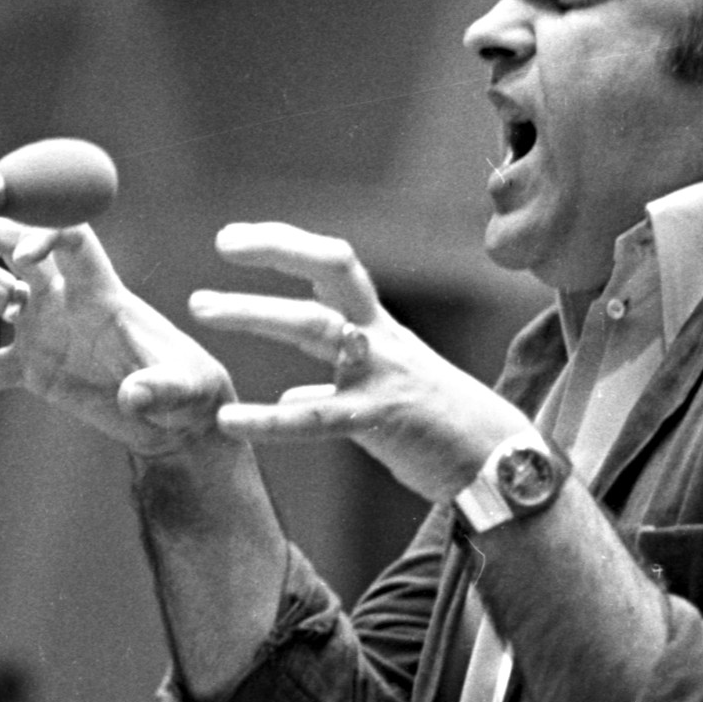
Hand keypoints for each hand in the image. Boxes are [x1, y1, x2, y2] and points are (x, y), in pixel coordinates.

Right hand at [0, 221, 236, 460]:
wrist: (177, 423)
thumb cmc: (192, 392)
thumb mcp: (187, 390)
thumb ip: (161, 388)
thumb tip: (135, 396)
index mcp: (104, 294)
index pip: (71, 239)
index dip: (46, 234)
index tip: (21, 257)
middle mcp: (67, 302)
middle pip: (17, 256)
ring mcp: (46, 332)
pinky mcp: (34, 368)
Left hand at [189, 223, 530, 502]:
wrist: (500, 463)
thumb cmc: (443, 429)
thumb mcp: (388, 393)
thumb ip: (335, 387)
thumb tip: (292, 395)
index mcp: (380, 331)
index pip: (333, 268)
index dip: (286, 247)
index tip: (236, 239)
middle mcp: (381, 339)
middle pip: (333, 268)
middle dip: (279, 249)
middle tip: (224, 242)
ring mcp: (382, 373)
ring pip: (314, 326)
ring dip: (255, 312)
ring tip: (202, 306)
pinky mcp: (381, 418)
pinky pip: (316, 415)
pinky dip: (268, 418)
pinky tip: (228, 420)